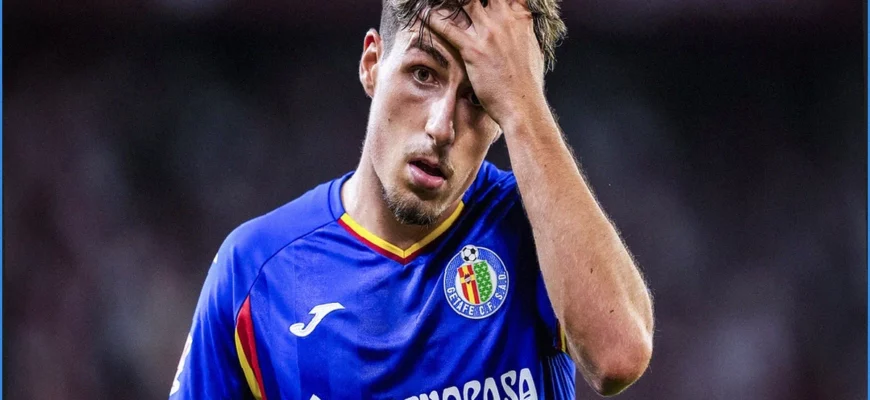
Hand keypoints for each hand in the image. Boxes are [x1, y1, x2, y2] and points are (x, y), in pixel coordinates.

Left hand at [424, 0, 547, 126]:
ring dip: (448, 3)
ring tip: (435, 1)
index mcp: (521, 18)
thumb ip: (522, 32)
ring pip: (463, 4)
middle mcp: (505, 20)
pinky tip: (422, 14)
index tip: (479, 0)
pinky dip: (432, 19)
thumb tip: (519, 28)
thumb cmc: (527, 83)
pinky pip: (448, 27)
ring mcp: (489, 34)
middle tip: (454, 1)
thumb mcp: (531, 49)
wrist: (523, 105)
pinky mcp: (474, 50)